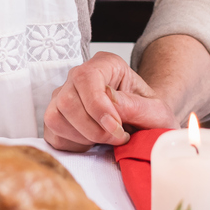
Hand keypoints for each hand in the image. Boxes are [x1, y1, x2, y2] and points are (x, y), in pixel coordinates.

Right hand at [44, 52, 181, 151]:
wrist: (145, 125)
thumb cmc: (149, 113)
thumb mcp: (156, 111)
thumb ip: (136, 106)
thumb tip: (111, 104)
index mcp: (106, 65)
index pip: (86, 77)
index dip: (97, 106)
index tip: (116, 126)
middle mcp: (79, 77)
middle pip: (66, 100)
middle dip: (92, 128)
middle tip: (117, 137)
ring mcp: (63, 96)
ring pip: (55, 117)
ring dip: (82, 137)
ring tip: (106, 139)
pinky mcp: (57, 118)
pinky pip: (53, 134)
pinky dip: (73, 144)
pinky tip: (93, 143)